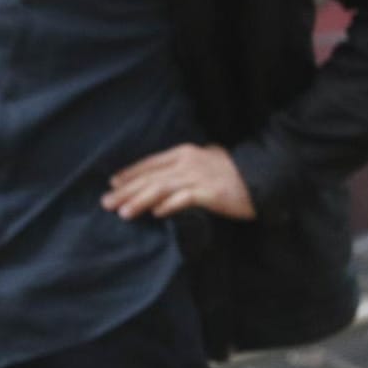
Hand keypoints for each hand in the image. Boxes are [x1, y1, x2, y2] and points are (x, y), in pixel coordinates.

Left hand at [104, 143, 254, 220]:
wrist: (261, 177)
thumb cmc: (231, 172)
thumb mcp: (203, 161)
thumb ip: (183, 166)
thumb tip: (163, 176)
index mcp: (183, 153)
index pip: (150, 164)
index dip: (129, 174)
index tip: (112, 184)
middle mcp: (188, 162)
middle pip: (151, 177)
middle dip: (126, 191)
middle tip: (106, 203)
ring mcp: (199, 177)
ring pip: (162, 189)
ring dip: (140, 201)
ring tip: (124, 213)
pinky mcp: (211, 193)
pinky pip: (186, 199)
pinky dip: (170, 205)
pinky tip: (157, 213)